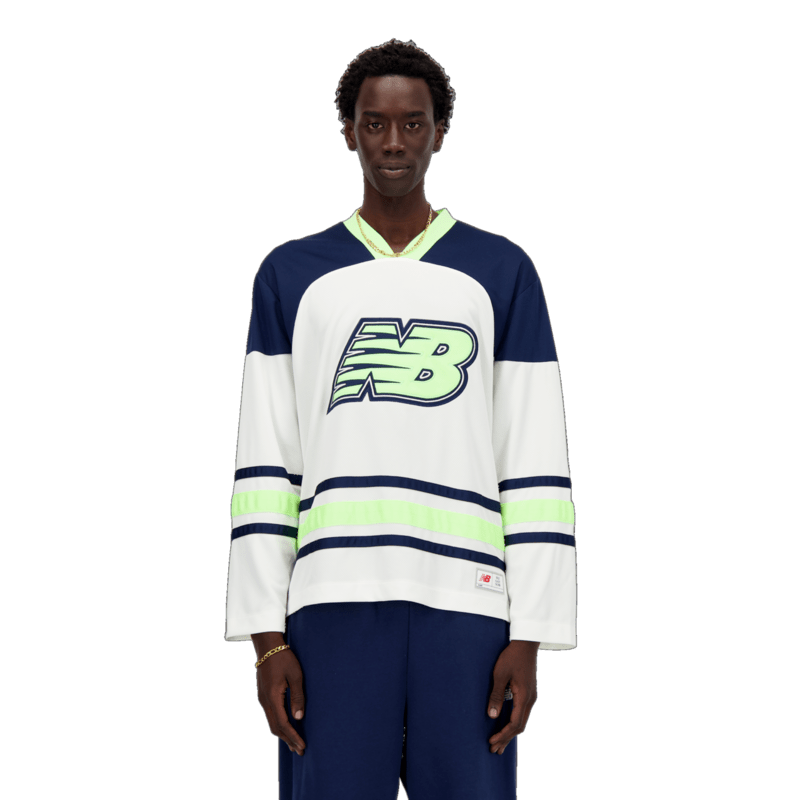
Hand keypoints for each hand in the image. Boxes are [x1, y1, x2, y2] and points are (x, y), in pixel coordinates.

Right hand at [255, 647, 306, 755]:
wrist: (267, 646)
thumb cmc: (284, 658)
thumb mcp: (296, 676)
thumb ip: (297, 697)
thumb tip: (299, 717)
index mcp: (272, 697)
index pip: (282, 723)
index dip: (292, 736)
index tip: (302, 746)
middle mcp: (264, 701)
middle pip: (275, 727)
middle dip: (288, 739)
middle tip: (299, 750)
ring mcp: (262, 698)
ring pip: (271, 722)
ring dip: (283, 734)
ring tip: (293, 743)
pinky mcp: (263, 695)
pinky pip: (270, 715)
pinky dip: (278, 724)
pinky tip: (285, 726)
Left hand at [487, 640, 538, 754]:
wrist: (526, 644)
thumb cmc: (511, 657)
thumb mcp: (500, 674)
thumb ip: (496, 695)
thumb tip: (492, 716)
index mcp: (525, 697)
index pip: (515, 724)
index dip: (503, 735)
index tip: (492, 742)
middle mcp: (530, 700)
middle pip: (519, 726)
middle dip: (506, 738)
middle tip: (494, 750)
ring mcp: (531, 697)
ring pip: (522, 721)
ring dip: (510, 732)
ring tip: (500, 744)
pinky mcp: (529, 693)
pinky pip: (522, 713)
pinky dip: (514, 723)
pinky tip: (507, 726)